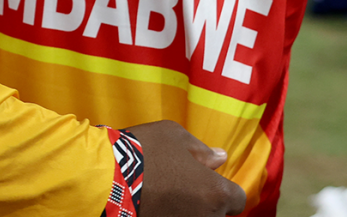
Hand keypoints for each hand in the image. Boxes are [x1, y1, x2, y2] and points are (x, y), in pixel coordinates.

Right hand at [126, 120, 245, 216]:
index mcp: (215, 191)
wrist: (108, 177)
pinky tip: (156, 203)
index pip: (238, 200)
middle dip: (205, 201)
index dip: (226, 190)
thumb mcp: (175, 136)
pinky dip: (170, 213)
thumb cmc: (146, 150)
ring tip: (168, 195)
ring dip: (188, 209)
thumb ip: (201, 149)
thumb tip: (220, 158)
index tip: (211, 181)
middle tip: (184, 185)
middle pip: (217, 213)